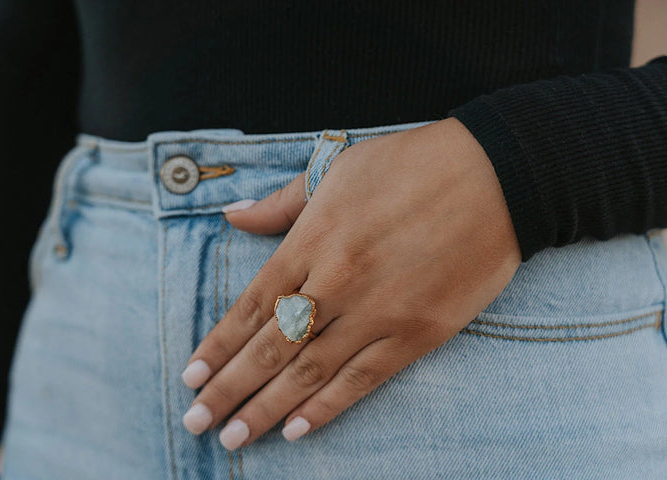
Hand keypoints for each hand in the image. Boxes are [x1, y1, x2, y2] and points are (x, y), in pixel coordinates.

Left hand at [180, 118, 521, 449]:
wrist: (498, 177)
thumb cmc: (412, 164)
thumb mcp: (338, 168)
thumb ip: (281, 202)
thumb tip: (232, 215)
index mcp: (314, 239)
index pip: (252, 306)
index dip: (218, 345)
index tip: (190, 375)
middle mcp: (337, 281)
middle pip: (271, 346)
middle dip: (229, 389)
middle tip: (195, 421)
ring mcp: (379, 311)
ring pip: (310, 371)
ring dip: (267, 409)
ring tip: (233, 439)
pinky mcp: (419, 333)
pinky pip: (364, 379)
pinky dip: (327, 407)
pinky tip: (296, 430)